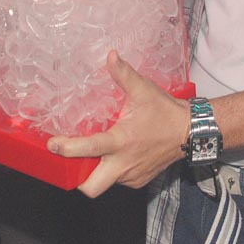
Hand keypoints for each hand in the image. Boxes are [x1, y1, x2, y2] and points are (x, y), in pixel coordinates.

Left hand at [46, 51, 188, 197]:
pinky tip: (116, 154)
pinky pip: (119, 180)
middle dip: (76, 179)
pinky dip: (112, 170)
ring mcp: (132, 175)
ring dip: (96, 171)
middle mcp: (124, 163)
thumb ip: (123, 74)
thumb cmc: (166, 112)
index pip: (88, 149)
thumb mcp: (143, 90)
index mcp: (121, 141)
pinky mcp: (139, 180)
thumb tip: (110, 56)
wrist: (191, 131)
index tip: (53, 144)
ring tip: (95, 153)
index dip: (66, 149)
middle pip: (91, 187)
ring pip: (105, 182)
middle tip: (70, 162)